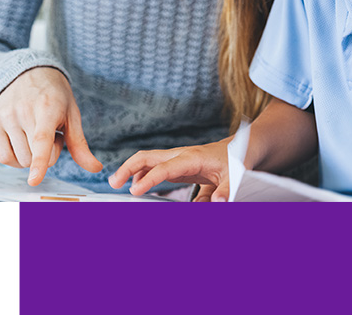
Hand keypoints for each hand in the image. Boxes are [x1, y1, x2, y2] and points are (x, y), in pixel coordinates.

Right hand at [0, 67, 102, 185]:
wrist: (30, 72)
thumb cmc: (55, 96)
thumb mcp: (72, 114)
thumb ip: (80, 144)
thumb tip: (96, 168)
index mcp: (47, 107)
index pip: (42, 140)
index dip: (39, 161)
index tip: (35, 180)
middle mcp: (23, 111)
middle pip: (34, 157)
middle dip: (47, 154)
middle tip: (50, 133)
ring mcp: (5, 116)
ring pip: (20, 160)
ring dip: (32, 157)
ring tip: (37, 133)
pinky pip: (4, 157)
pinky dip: (16, 159)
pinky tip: (24, 143)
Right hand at [109, 140, 230, 200]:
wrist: (238, 148)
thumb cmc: (235, 160)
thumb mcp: (235, 176)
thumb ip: (226, 190)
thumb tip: (218, 204)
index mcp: (191, 157)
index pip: (164, 168)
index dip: (148, 179)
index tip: (133, 192)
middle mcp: (180, 155)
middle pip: (147, 157)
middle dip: (128, 167)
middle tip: (113, 183)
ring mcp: (176, 158)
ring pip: (148, 160)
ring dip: (131, 170)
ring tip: (117, 185)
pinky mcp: (176, 164)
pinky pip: (154, 167)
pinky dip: (141, 174)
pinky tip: (136, 186)